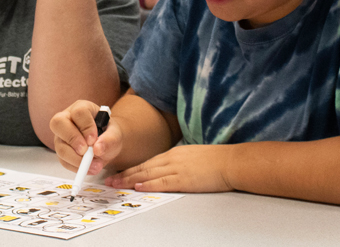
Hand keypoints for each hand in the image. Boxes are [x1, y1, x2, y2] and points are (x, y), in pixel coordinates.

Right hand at [50, 100, 122, 175]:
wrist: (105, 144)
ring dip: (76, 159)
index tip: (94, 140)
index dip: (86, 127)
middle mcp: (67, 119)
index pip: (78, 112)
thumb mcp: (115, 134)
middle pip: (58, 123)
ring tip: (94, 165)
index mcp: (81, 108)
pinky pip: (63, 161)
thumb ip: (109, 139)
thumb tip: (98, 149)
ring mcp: (61, 135)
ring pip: (60, 146)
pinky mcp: (61, 150)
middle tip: (85, 152)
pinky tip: (89, 168)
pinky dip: (76, 167)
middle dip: (73, 140)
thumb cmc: (108, 133)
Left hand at [105, 144, 232, 192]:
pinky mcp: (184, 179)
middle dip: (125, 174)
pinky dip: (148, 184)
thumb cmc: (215, 160)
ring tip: (116, 184)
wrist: (229, 161)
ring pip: (148, 174)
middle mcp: (171, 159)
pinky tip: (138, 186)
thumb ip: (178, 161)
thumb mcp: (192, 156)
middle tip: (110, 180)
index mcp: (173, 154)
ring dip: (130, 180)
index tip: (119, 173)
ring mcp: (177, 169)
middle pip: (143, 167)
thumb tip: (168, 168)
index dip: (131, 169)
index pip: (147, 162)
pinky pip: (162, 182)